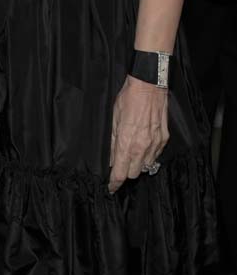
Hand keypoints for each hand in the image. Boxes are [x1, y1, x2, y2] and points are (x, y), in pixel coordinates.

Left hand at [108, 76, 168, 192]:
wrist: (148, 86)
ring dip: (138, 163)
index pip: (120, 173)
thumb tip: (110, 159)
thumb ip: (112, 143)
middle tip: (120, 162)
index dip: (114, 183)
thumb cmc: (128, 99)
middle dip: (125, 170)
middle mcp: (142, 147)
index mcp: (126, 143)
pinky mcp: (164, 139)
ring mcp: (155, 144)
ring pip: (145, 166)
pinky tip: (143, 144)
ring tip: (132, 151)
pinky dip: (148, 154)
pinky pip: (155, 155)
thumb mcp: (113, 120)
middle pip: (133, 173)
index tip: (111, 187)